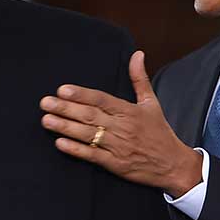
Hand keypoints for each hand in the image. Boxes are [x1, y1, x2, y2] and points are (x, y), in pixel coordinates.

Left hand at [40, 50, 201, 197]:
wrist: (174, 165)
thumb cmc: (160, 133)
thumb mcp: (152, 103)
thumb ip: (139, 79)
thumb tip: (137, 54)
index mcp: (130, 111)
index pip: (102, 100)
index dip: (82, 95)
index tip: (62, 89)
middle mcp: (123, 127)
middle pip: (90, 116)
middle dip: (66, 109)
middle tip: (45, 103)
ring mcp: (118, 147)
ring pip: (88, 135)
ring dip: (65, 127)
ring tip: (46, 120)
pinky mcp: (116, 164)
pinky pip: (93, 156)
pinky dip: (76, 150)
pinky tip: (60, 143)